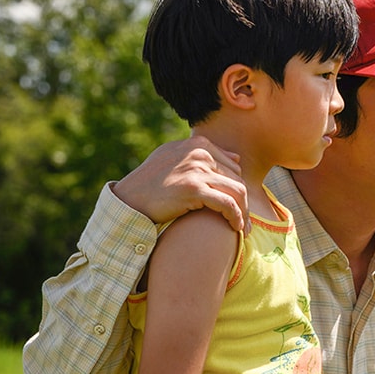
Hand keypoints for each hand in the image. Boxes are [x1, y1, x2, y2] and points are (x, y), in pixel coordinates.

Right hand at [112, 136, 248, 232]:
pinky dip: (236, 217)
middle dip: (245, 203)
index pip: (233, 167)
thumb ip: (203, 156)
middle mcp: (199, 153)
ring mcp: (196, 170)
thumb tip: (236, 158)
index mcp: (198, 144)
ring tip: (243, 228)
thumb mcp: (175, 159)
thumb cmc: (151, 183)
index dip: (239, 188)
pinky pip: (227, 204)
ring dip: (244, 212)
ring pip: (237, 191)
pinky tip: (236, 229)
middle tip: (246, 223)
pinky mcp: (193, 189)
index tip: (242, 207)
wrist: (128, 200)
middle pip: (238, 179)